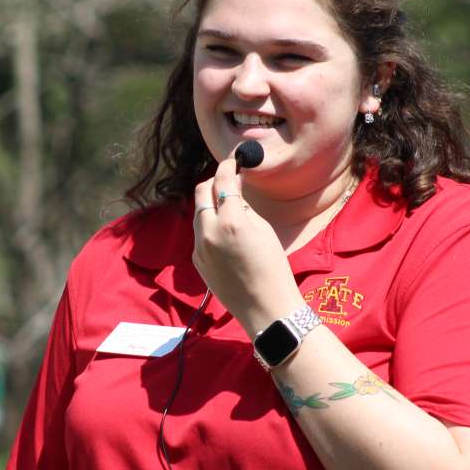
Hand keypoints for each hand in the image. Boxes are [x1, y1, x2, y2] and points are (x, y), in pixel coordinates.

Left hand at [192, 156, 305, 337]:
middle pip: (201, 192)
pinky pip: (199, 234)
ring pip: (198, 213)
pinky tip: (224, 234)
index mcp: (230, 221)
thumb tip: (233, 189)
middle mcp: (208, 231)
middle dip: (213, 182)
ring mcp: (199, 247)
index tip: (232, 162)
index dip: (227, 167)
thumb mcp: (264, 230)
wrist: (264, 307)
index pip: (222, 181)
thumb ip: (244, 206)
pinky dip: (208, 226)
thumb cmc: (273, 268)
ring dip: (209, 205)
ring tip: (227, 207)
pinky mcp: (197, 260)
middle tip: (227, 182)